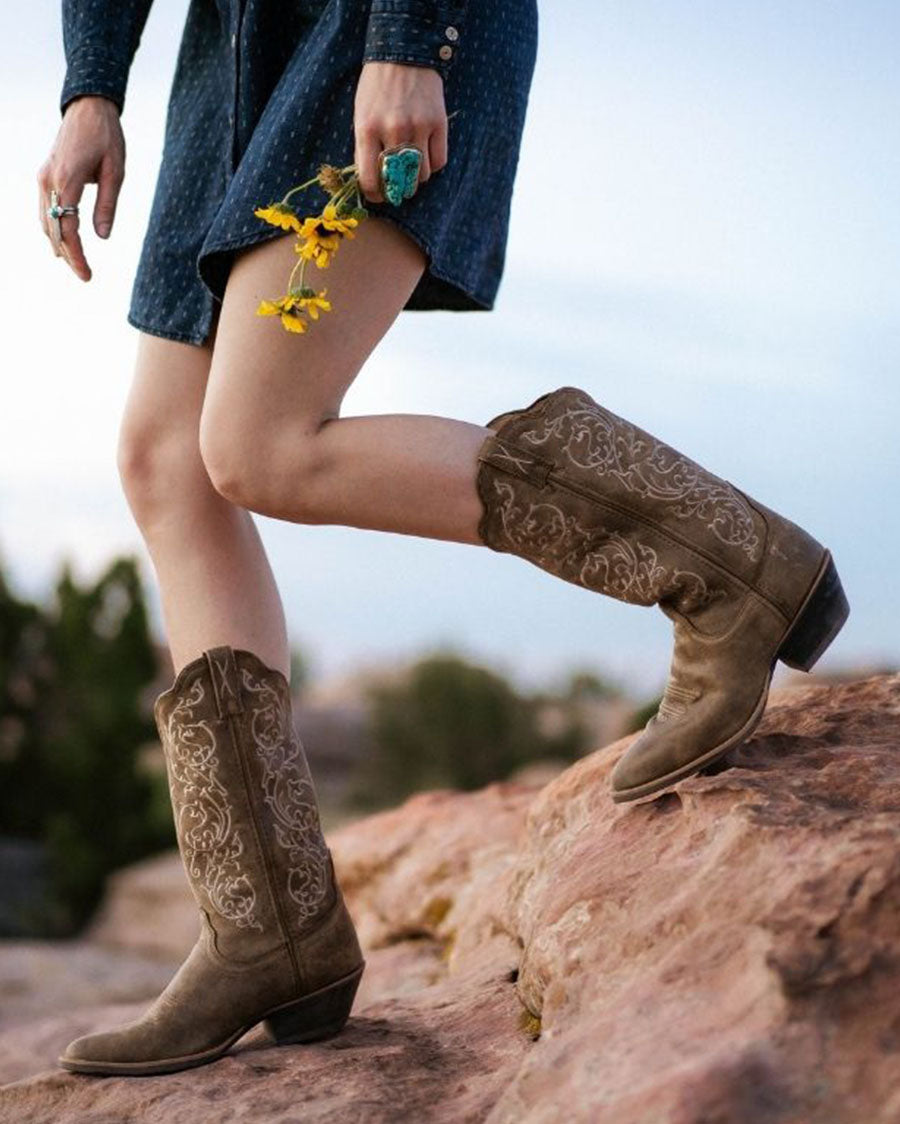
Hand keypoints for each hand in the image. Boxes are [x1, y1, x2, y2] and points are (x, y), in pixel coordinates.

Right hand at [37, 96, 125, 280]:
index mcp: (67, 179)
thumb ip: (107, 204)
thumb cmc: (106, 137)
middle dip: (68, 256)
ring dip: (59, 245)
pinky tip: (65, 242)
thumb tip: (103, 236)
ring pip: (45, 222)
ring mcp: (43, 178)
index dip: (77, 256)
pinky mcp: (44, 176)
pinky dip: (53, 230)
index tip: (88, 276)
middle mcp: (48, 181)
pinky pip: (45, 211)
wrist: (87, 107)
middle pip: (53, 230)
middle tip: (85, 276)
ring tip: (77, 264)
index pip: (67, 229)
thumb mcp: (115, 171)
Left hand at [353, 62, 446, 203]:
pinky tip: (425, 154)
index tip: (377, 194)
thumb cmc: (377, 87)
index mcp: (368, 130)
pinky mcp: (439, 124)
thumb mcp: (361, 115)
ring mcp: (418, 128)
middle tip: (396, 185)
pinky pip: (438, 162)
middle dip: (396, 189)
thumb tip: (371, 180)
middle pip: (398, 183)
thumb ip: (364, 147)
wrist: (404, 54)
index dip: (374, 194)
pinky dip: (432, 165)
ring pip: (420, 176)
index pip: (370, 180)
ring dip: (415, 177)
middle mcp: (393, 131)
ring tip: (411, 165)